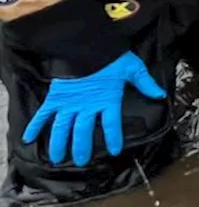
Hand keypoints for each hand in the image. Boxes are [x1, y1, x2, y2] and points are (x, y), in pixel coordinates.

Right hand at [22, 52, 165, 165]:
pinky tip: (29, 138)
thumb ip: (145, 83)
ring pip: (63, 128)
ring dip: (59, 143)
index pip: (112, 123)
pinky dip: (35, 125)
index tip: (114, 151)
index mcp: (107, 99)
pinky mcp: (55, 97)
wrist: (86, 45)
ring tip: (57, 159)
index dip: (113, 137)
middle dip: (82, 148)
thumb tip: (160, 95)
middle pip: (83, 131)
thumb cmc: (110, 57)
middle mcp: (87, 105)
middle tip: (81, 161)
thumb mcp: (132, 68)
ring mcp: (69, 102)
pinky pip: (43, 113)